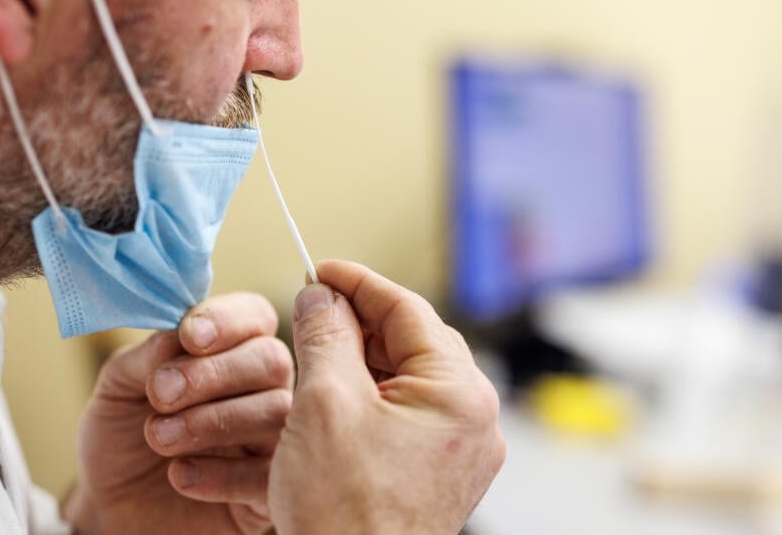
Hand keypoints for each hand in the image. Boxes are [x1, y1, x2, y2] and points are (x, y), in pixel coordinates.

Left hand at [65, 293, 293, 534]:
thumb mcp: (117, 389)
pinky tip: (179, 475)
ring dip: (213, 420)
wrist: (112, 510)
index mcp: (232, 350)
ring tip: (159, 438)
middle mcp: (262, 389)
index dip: (228, 320)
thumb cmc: (122, 440)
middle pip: (272, 360)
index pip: (254, 316)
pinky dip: (221, 475)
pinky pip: (269, 474)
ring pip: (276, 412)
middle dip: (214, 373)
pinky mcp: (267, 490)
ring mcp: (271, 439)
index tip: (189, 336)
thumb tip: (177, 335)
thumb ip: (146, 357)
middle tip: (160, 394)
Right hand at [269, 260, 505, 534]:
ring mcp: (458, 451)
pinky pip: (404, 418)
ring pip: (405, 381)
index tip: (321, 270)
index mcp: (459, 392)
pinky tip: (328, 401)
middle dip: (356, 324)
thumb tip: (321, 297)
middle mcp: (472, 419)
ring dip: (357, 363)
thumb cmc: (345, 514)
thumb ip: (326, 334)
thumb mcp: (325, 404)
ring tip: (310, 357)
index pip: (408, 310)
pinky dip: (367, 400)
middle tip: (309, 312)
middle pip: (410, 344)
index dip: (358, 283)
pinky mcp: (438, 475)